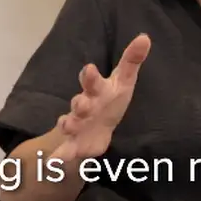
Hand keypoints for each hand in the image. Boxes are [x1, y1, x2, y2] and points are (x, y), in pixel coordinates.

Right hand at [51, 33, 150, 162]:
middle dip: (79, 103)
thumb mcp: (124, 81)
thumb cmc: (110, 99)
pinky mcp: (75, 144)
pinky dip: (60, 157)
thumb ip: (132, 60)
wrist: (96, 128)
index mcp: (96, 90)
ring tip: (68, 127)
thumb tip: (145, 37)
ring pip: (69, 124)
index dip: (91, 76)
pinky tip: (55, 163)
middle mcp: (84, 106)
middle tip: (81, 104)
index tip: (91, 69)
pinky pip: (65, 151)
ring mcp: (77, 125)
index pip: (92, 81)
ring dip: (68, 125)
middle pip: (79, 103)